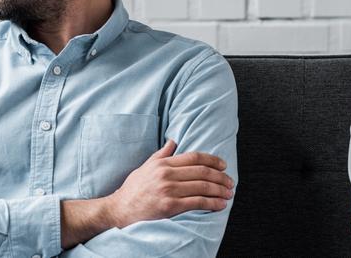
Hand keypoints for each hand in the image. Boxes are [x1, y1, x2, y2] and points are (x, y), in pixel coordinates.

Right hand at [103, 139, 234, 228]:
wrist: (120, 209)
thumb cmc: (133, 189)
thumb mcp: (146, 166)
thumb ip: (162, 154)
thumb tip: (173, 140)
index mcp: (163, 163)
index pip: (194, 157)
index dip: (212, 160)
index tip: (223, 165)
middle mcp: (167, 174)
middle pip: (202, 172)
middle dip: (220, 177)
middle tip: (230, 181)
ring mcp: (168, 190)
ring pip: (202, 187)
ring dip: (219, 190)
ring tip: (229, 193)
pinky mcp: (170, 206)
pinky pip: (197, 202)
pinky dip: (212, 203)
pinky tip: (220, 204)